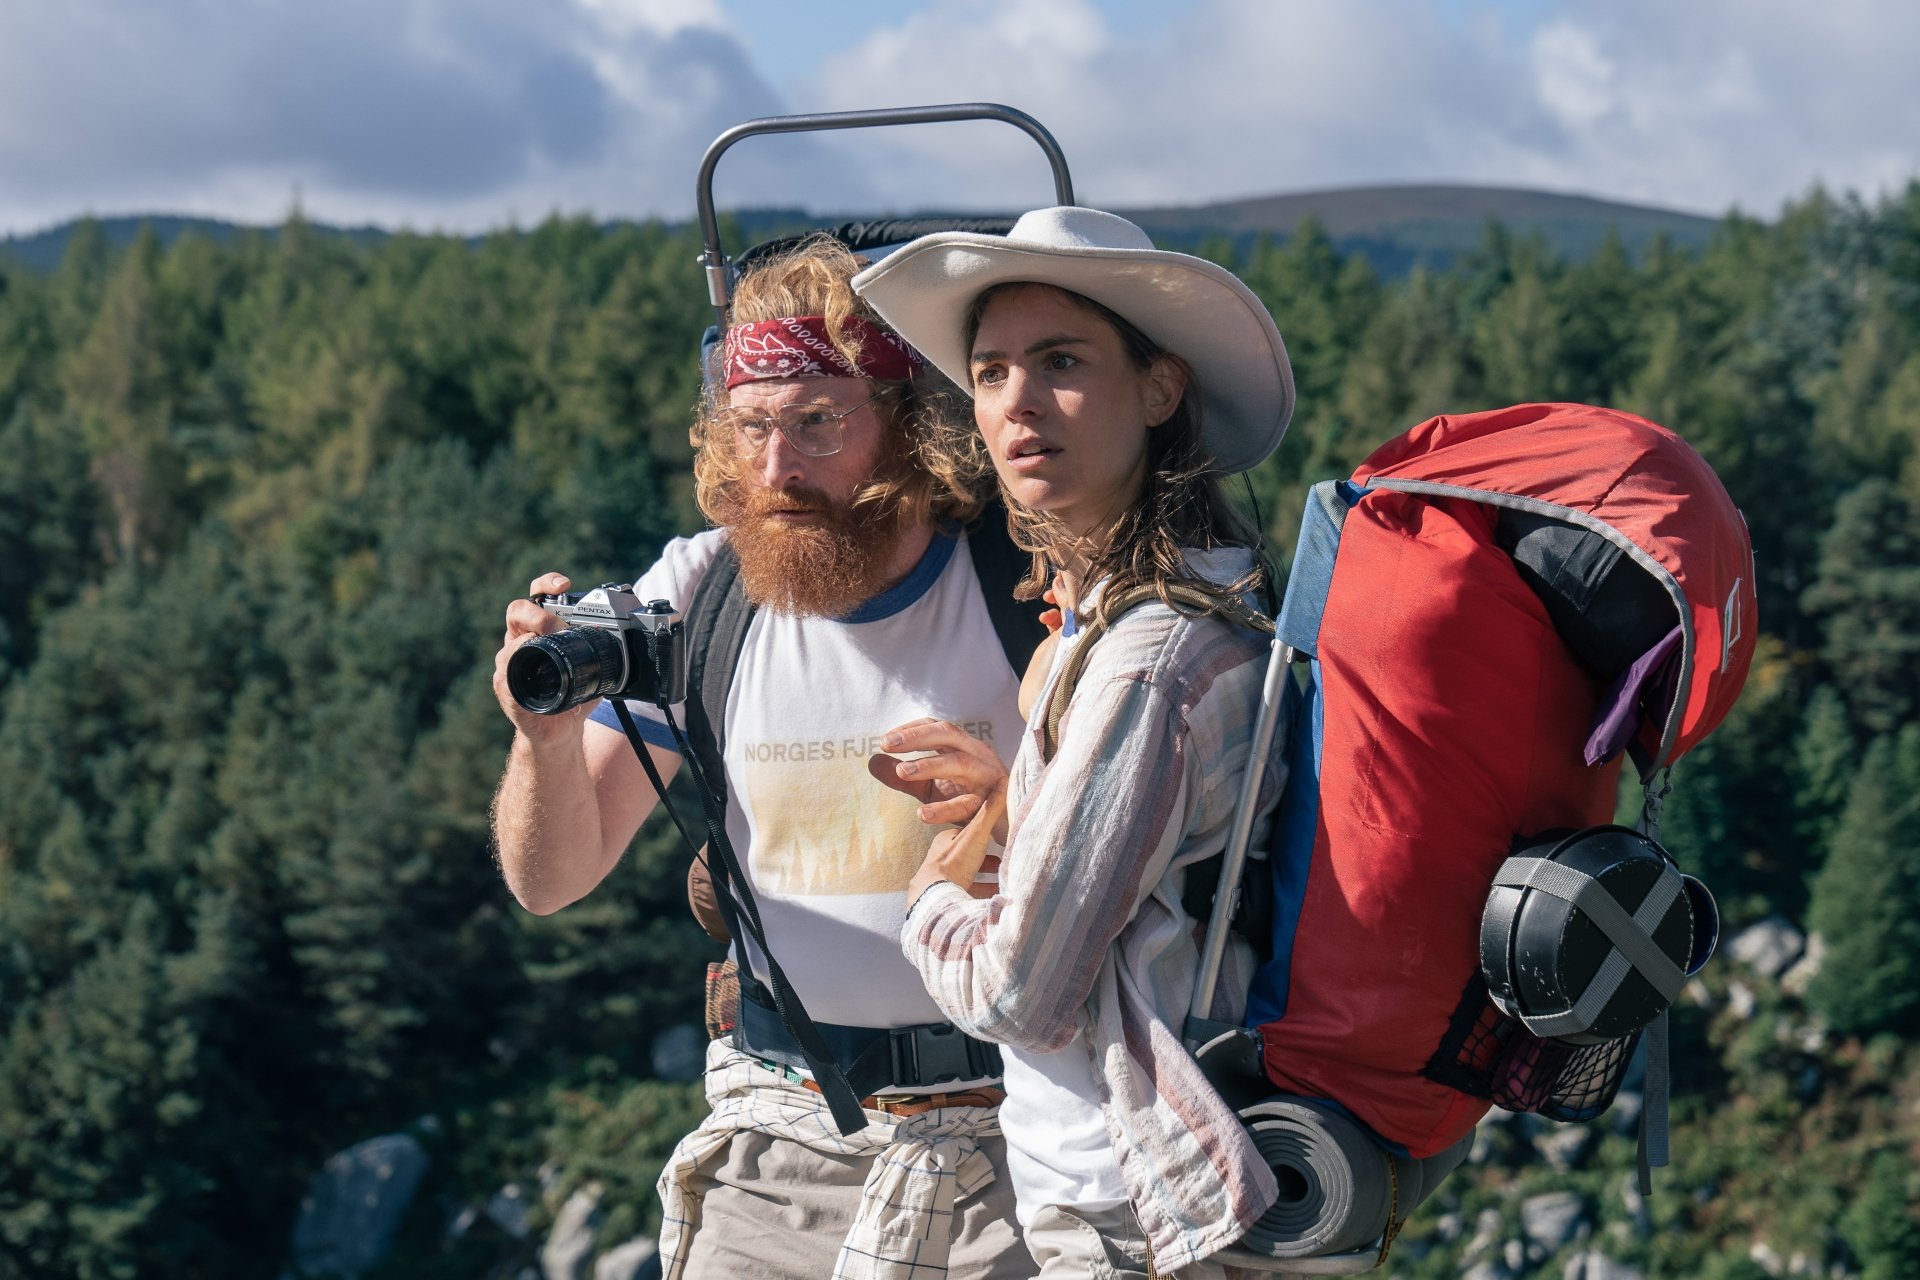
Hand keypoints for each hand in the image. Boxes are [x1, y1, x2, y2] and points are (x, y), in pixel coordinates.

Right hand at [492, 572, 595, 740]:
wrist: (559, 731)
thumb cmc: (572, 694)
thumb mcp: (593, 668)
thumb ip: (606, 650)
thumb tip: (637, 638)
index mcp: (538, 630)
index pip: (536, 597)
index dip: (546, 584)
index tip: (563, 584)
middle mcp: (520, 642)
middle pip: (517, 612)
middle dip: (539, 614)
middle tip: (558, 626)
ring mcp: (510, 665)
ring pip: (510, 645)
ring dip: (530, 642)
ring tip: (549, 645)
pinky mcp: (506, 690)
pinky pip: (505, 676)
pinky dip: (516, 670)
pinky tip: (530, 668)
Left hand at [867, 717, 1008, 838]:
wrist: (1007, 825)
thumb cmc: (969, 798)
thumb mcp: (932, 787)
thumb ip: (904, 778)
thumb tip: (872, 762)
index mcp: (963, 746)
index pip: (937, 727)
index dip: (912, 729)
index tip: (886, 740)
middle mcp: (977, 754)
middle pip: (947, 734)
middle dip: (916, 737)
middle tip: (888, 744)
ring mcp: (988, 777)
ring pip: (959, 764)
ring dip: (929, 765)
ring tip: (902, 772)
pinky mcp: (993, 803)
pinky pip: (968, 804)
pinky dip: (945, 809)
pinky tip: (922, 815)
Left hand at [907, 787, 1007, 905]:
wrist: (934, 899)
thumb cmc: (954, 863)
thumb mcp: (976, 833)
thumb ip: (990, 811)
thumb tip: (1003, 781)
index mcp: (946, 840)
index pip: (967, 831)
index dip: (984, 832)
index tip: (997, 835)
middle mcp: (941, 858)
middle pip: (968, 854)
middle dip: (985, 856)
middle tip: (1002, 859)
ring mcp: (942, 879)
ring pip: (967, 875)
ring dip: (984, 876)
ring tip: (1002, 878)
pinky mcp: (945, 898)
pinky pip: (966, 894)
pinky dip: (980, 894)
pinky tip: (993, 897)